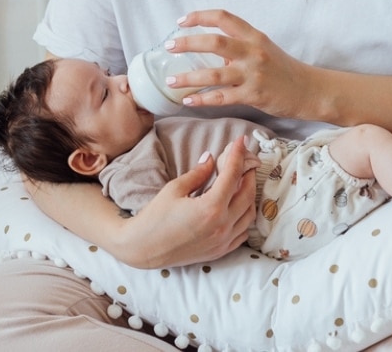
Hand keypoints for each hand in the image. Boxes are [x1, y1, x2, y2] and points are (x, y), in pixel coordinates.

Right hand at [120, 137, 258, 267]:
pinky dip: (245, 217)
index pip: (233, 174)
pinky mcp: (220, 251)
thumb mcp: (174, 189)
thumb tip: (211, 158)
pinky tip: (238, 207)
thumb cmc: (154, 218)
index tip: (242, 140)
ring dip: (249, 195)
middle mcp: (222, 225)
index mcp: (211, 207)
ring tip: (242, 181)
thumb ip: (198, 173)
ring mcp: (223, 241)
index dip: (238, 154)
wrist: (142, 249)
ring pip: (249, 213)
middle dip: (248, 173)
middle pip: (248, 193)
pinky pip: (243, 232)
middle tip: (244, 159)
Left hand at [166, 9, 318, 119]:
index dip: (199, 17)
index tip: (181, 21)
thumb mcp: (264, 50)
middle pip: (214, 42)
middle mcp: (253, 52)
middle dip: (187, 43)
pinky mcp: (254, 95)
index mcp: (254, 36)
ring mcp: (253, 74)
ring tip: (171, 80)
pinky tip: (188, 100)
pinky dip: (202, 99)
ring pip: (214, 74)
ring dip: (188, 77)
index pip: (223, 18)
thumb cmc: (284, 70)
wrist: (310, 90)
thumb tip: (211, 52)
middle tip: (169, 46)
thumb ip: (239, 48)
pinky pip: (222, 97)